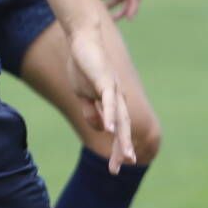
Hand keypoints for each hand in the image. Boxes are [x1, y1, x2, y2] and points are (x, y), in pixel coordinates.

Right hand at [67, 24, 135, 171]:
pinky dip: (110, 116)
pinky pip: (108, 101)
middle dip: (122, 149)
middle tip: (123, 168)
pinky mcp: (104, 81)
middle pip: (123, 128)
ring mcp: (112, 89)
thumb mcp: (83, 95)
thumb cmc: (83, 65)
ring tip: (126, 157)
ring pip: (120, 118)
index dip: (116, 148)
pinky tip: (111, 130)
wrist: (82, 40)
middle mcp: (117, 98)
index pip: (117, 130)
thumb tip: (103, 129)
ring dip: (122, 138)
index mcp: (112, 102)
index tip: (115, 167)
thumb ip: (91, 112)